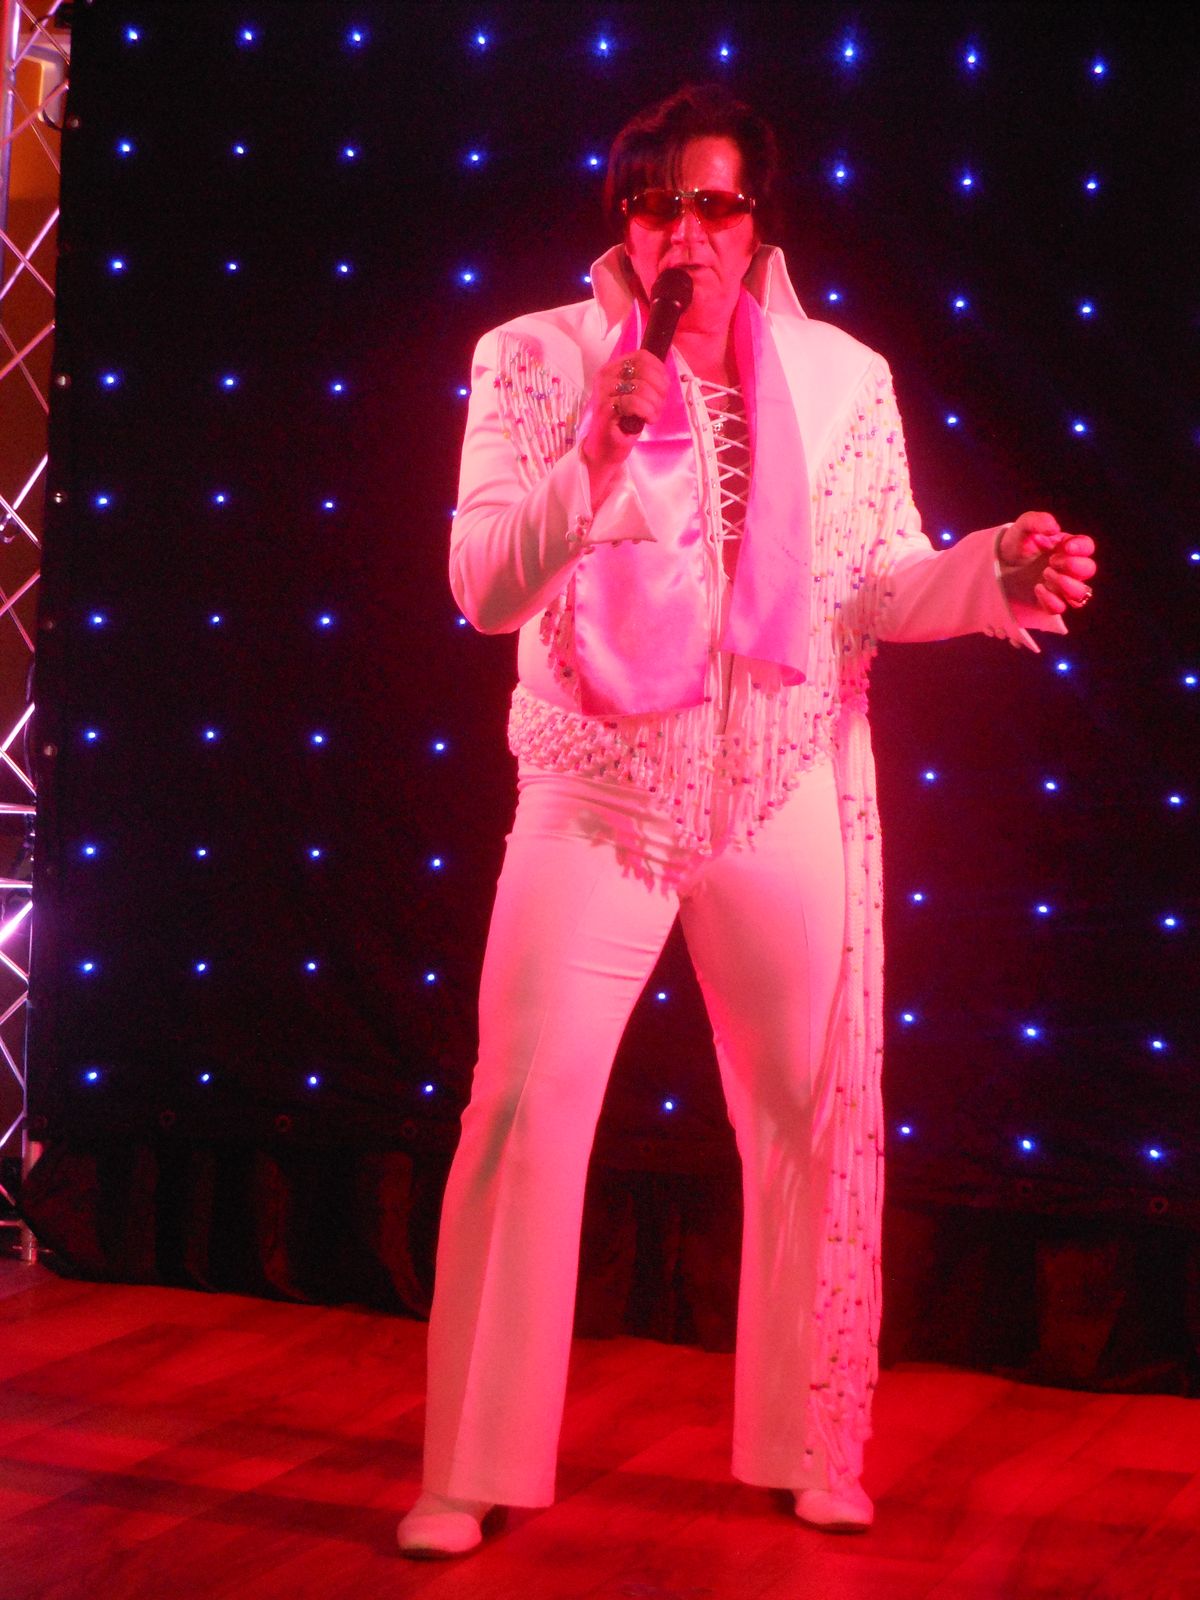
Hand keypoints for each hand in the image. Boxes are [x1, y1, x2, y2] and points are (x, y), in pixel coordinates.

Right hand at [580, 350, 668, 503]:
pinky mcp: (605, 409)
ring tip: (652, 415)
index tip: (662, 389)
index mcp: (612, 369)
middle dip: (660, 389)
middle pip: (644, 370)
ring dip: (655, 404)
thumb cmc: (622, 423)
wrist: (604, 449)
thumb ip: (645, 381)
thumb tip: (663, 374)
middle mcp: (605, 376)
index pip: (642, 357)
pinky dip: (647, 411)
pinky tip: (647, 420)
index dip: (659, 371)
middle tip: (658, 405)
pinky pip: (634, 403)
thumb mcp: (635, 396)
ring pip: (641, 387)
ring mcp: (603, 392)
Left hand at [998, 511, 1096, 615]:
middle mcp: (1068, 567)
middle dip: (1072, 566)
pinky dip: (1051, 600)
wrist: (997, 564)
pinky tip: (1037, 588)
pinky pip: (1060, 608)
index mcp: (1067, 546)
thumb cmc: (1016, 543)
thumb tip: (1055, 528)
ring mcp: (1060, 587)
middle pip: (1089, 570)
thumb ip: (1038, 521)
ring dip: (1066, 585)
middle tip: (1051, 561)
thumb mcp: (1023, 526)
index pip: (1088, 547)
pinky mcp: (1049, 602)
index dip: (1082, 548)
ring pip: (1081, 594)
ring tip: (1045, 574)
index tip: (1066, 547)